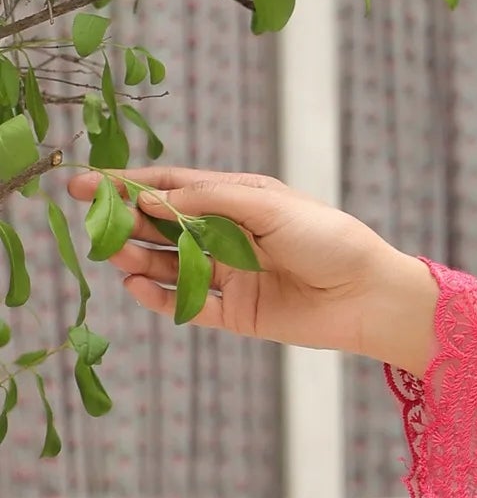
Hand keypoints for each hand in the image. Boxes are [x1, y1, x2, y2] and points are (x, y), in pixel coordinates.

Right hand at [65, 163, 438, 374]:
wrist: (369, 295)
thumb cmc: (330, 238)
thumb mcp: (270, 206)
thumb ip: (211, 202)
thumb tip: (155, 198)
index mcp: (238, 200)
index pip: (172, 188)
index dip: (128, 185)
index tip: (85, 184)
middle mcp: (229, 236)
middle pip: (162, 226)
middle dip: (125, 221)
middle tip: (92, 222)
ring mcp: (230, 275)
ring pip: (169, 265)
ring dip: (139, 258)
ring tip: (116, 254)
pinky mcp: (236, 313)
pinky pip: (187, 305)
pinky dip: (159, 296)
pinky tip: (136, 285)